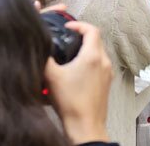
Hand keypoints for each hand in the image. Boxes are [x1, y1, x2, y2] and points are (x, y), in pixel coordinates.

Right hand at [43, 21, 112, 144]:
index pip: (92, 30)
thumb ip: (46, 59)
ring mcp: (108, 72)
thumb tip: (41, 49)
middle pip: (96, 40)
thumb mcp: (52, 76)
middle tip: (68, 38)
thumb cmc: (71, 102)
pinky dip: (90, 62)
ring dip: (86, 50)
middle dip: (82, 36)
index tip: (68, 26)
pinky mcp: (107, 82)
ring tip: (70, 54)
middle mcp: (104, 61)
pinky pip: (100, 65)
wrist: (85, 124)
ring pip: (99, 53)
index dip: (79, 24)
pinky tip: (77, 71)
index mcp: (93, 56)